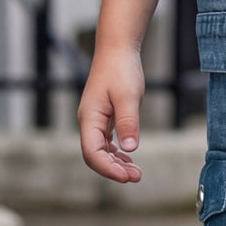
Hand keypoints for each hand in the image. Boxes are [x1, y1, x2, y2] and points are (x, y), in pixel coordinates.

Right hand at [78, 47, 144, 182]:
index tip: (127, 177)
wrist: (118, 48)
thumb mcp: (128, 95)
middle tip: (136, 177)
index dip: (108, 169)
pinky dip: (117, 151)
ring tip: (135, 172)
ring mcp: (96, 119)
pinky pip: (107, 140)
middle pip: (96, 155)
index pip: (92, 153)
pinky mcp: (104, 115)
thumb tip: (130, 149)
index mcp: (89, 118)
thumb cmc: (121, 69)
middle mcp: (89, 122)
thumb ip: (128, 122)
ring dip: (116, 162)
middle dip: (114, 169)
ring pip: (101, 149)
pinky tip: (129, 157)